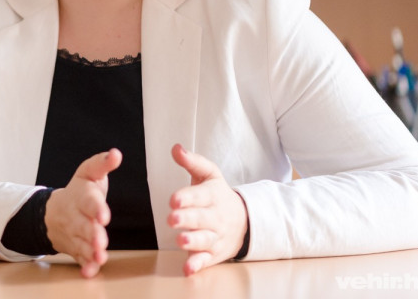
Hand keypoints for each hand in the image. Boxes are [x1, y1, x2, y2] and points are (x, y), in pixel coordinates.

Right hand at [44, 148, 121, 277]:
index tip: (104, 216)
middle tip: (100, 241)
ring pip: (81, 244)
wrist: (52, 213)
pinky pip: (79, 259)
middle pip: (83, 226)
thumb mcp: (88, 173)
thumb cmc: (78, 192)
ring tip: (100, 257)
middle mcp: (75, 216)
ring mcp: (74, 234)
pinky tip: (91, 271)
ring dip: (90, 252)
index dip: (96, 208)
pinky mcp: (75, 249)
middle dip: (92, 234)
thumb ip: (102, 164)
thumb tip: (116, 154)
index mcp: (80, 196)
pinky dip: (85, 266)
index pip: (88, 201)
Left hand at [168, 144, 247, 275]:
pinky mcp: (215, 253)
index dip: (187, 198)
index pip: (200, 196)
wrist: (245, 221)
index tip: (174, 199)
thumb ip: (193, 162)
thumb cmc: (218, 195)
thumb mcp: (209, 175)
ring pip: (205, 240)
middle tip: (172, 218)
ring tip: (181, 240)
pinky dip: (198, 265)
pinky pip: (206, 260)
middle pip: (202, 219)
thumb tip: (176, 148)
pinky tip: (188, 268)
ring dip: (193, 241)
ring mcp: (216, 236)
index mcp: (213, 196)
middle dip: (187, 219)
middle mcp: (215, 217)